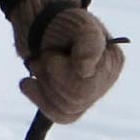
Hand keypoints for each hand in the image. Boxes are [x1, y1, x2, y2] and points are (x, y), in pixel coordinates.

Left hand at [13, 0, 120, 124]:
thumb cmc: (65, 23)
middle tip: (44, 57)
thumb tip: (84, 70)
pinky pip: (58, 115)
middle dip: (52, 78)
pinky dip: (39, 99)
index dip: (62, 72)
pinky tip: (27, 84)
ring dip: (45, 84)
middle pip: (75, 100)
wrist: (46, 27)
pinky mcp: (72, 104)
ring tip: (38, 63)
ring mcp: (89, 96)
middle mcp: (104, 82)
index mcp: (112, 63)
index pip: (87, 86)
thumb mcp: (79, 24)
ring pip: (65, 109)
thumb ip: (87, 42)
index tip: (53, 53)